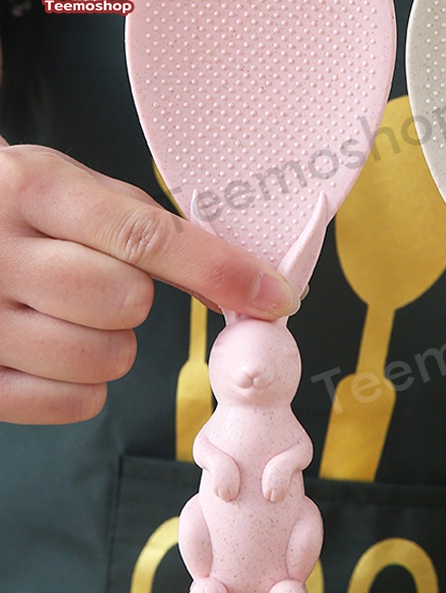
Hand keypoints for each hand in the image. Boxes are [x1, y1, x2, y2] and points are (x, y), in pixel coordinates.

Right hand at [0, 140, 298, 424]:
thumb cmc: (20, 211)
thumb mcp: (73, 190)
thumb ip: (149, 227)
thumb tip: (239, 283)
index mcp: (32, 190)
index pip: (145, 237)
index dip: (221, 270)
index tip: (273, 295)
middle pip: (125, 301)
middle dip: (136, 298)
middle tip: (105, 281)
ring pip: (106, 358)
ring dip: (111, 341)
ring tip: (71, 312)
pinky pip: (74, 402)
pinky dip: (83, 382)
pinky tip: (55, 347)